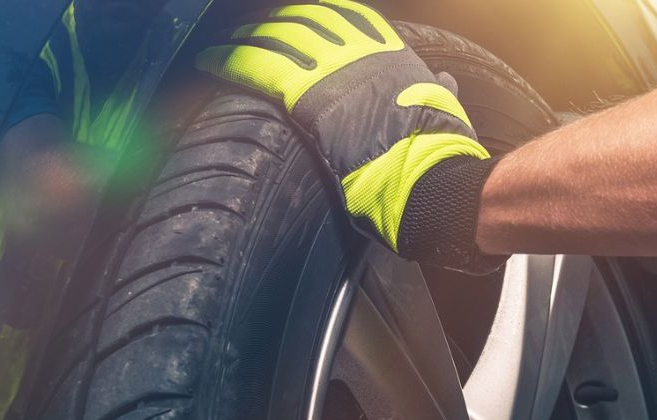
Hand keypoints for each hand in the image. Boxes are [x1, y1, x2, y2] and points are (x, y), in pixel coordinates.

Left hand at [196, 0, 502, 271]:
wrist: (426, 168)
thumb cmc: (439, 148)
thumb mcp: (445, 106)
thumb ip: (439, 89)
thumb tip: (447, 80)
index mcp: (390, 52)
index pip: (347, 16)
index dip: (317, 13)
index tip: (298, 14)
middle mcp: (358, 51)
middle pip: (304, 19)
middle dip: (274, 22)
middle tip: (249, 28)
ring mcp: (331, 68)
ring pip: (275, 37)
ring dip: (244, 38)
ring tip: (222, 43)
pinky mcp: (306, 94)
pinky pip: (257, 65)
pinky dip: (228, 59)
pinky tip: (209, 60)